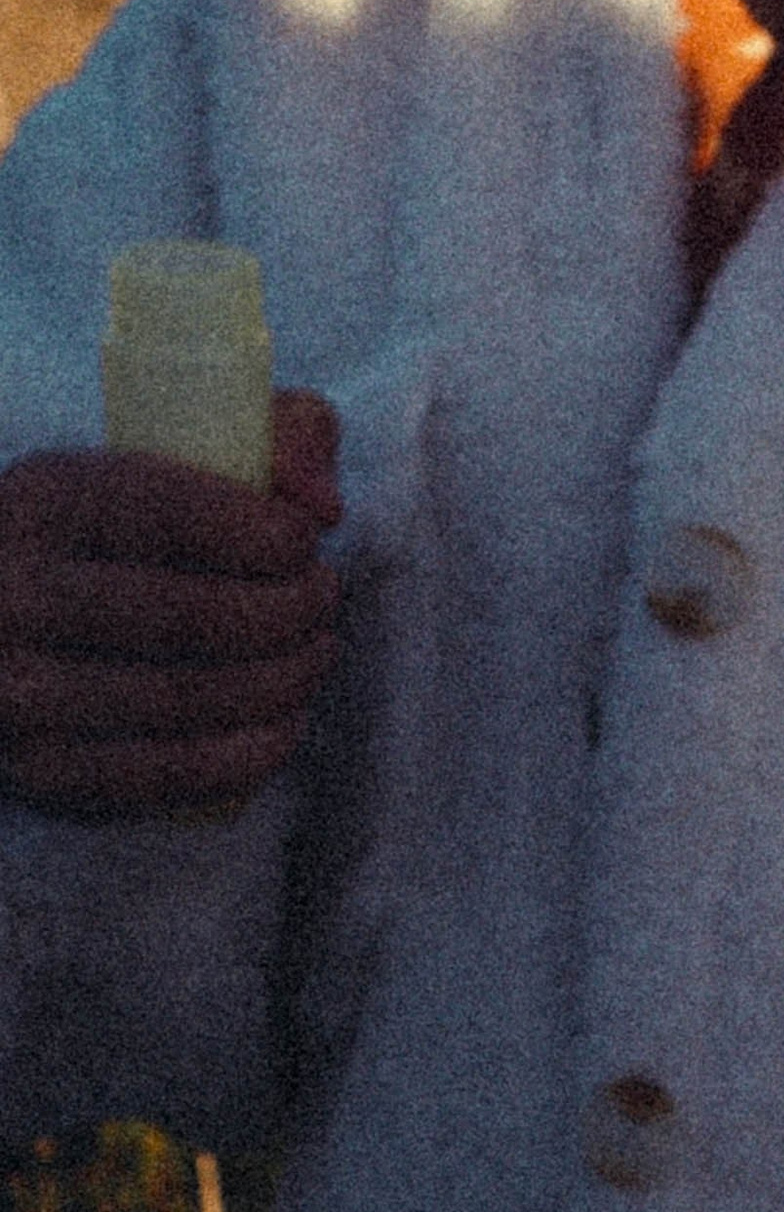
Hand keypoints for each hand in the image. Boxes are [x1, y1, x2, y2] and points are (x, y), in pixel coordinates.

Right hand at [0, 394, 340, 815]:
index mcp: (38, 500)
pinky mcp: (40, 770)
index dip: (264, 533)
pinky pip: (166, 775)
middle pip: (188, 616)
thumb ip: (267, 436)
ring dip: (284, 681)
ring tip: (316, 654)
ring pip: (185, 699)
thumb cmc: (117, 534)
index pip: (165, 512)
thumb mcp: (167, 456)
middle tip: (323, 600)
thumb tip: (323, 506)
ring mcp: (17, 690)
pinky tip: (286, 722)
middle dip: (289, 612)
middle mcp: (10, 593)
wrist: (5, 617)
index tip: (305, 543)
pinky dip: (249, 753)